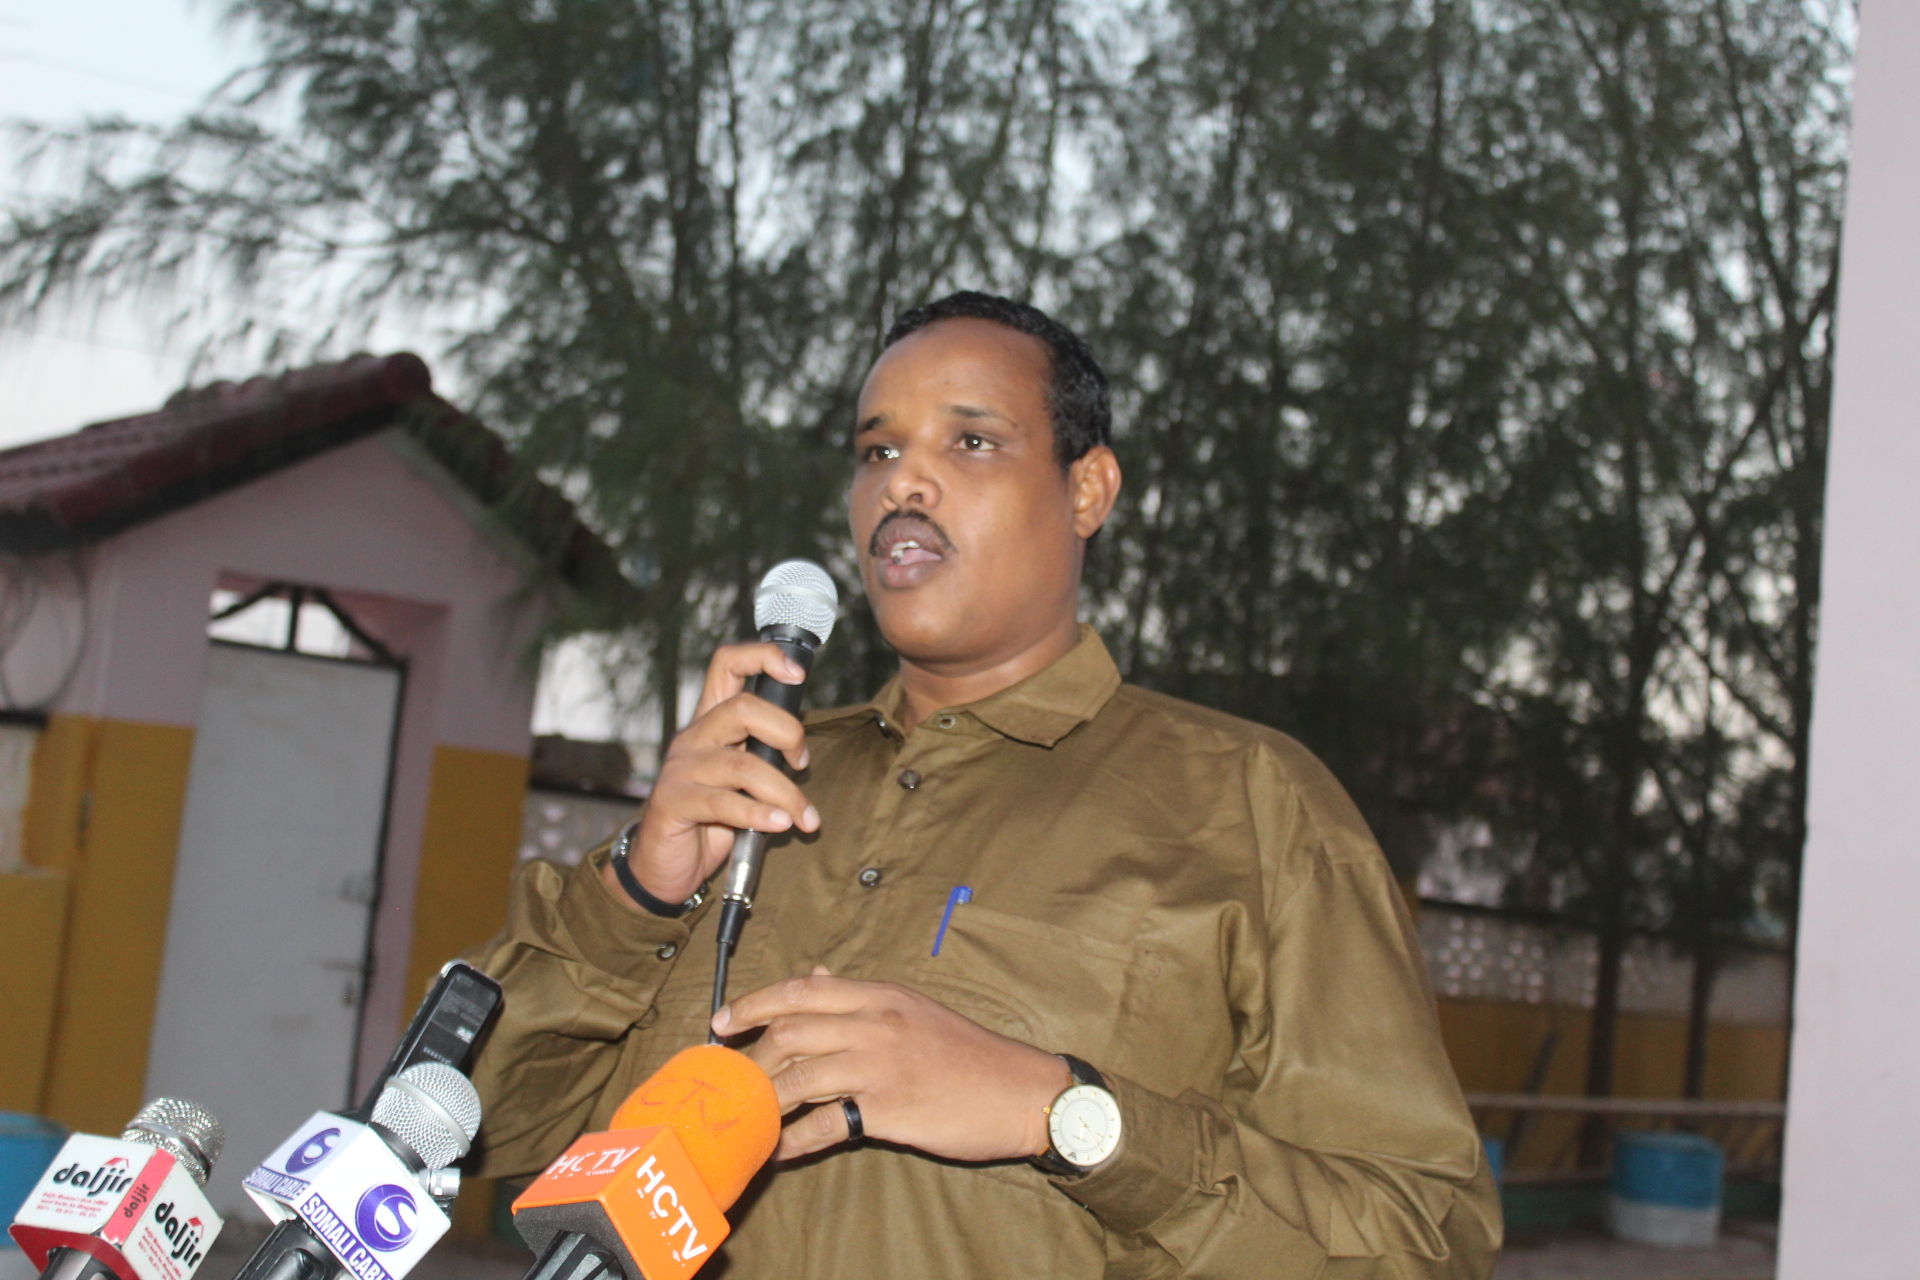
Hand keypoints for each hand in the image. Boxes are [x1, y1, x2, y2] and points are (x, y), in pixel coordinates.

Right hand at [602, 642, 818, 907]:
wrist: (665, 865)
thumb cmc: (711, 818)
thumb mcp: (741, 779)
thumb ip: (764, 756)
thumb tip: (803, 750)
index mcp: (710, 720)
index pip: (728, 664)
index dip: (763, 657)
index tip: (797, 674)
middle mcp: (693, 737)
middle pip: (743, 708)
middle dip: (788, 733)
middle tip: (803, 764)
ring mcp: (681, 769)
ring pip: (743, 765)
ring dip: (786, 793)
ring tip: (806, 818)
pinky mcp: (674, 803)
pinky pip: (724, 803)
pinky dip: (760, 814)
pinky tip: (781, 826)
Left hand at [713, 968, 1071, 1161]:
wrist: (1019, 1090)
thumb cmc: (967, 1052)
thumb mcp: (914, 1009)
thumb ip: (863, 998)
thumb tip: (818, 975)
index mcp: (880, 995)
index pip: (802, 989)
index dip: (755, 1003)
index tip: (723, 1021)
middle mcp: (875, 1023)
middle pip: (791, 1032)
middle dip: (752, 1057)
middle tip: (730, 1079)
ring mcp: (879, 1066)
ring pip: (799, 1077)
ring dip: (765, 1100)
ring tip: (747, 1117)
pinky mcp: (887, 1110)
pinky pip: (824, 1126)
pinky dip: (793, 1140)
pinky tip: (779, 1150)